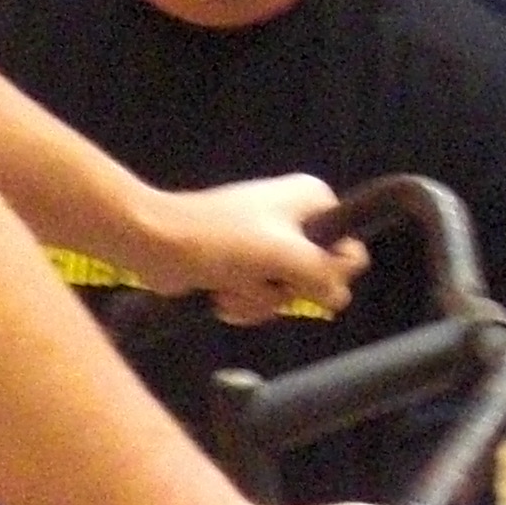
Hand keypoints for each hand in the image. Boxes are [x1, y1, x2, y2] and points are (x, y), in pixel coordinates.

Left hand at [132, 172, 366, 324]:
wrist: (155, 243)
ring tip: (229, 286)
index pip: (349, 250)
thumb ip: (322, 274)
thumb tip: (339, 298)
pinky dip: (241, 303)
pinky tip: (218, 295)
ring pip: (286, 294)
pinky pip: (261, 298)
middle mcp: (294, 220)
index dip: (329, 273)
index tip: (298, 275)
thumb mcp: (282, 255)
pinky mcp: (243, 266)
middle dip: (284, 290)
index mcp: (311, 200)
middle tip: (260, 277)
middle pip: (317, 279)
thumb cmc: (218, 239)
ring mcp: (267, 245)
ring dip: (258, 300)